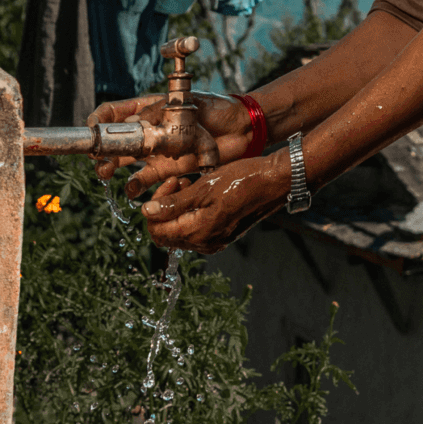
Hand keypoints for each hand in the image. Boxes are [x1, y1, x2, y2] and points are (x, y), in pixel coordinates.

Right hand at [86, 89, 254, 198]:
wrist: (242, 129)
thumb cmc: (217, 109)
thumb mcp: (187, 103)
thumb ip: (161, 113)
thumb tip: (134, 122)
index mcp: (149, 109)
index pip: (115, 113)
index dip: (100, 120)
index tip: (93, 129)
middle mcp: (148, 131)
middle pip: (115, 141)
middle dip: (101, 150)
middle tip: (97, 158)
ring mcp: (156, 152)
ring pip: (124, 163)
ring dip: (111, 169)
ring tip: (106, 172)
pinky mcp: (168, 170)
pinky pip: (144, 182)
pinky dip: (136, 187)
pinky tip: (134, 189)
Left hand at [138, 154, 286, 253]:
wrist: (275, 182)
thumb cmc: (243, 180)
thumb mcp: (205, 186)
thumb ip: (174, 202)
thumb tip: (147, 212)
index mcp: (198, 232)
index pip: (157, 230)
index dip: (155, 207)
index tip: (170, 184)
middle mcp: (204, 243)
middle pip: (166, 234)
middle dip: (165, 208)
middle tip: (179, 183)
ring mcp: (214, 241)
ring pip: (180, 231)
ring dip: (178, 210)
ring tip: (191, 186)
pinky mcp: (223, 235)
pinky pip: (196, 230)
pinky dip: (192, 213)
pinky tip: (202, 194)